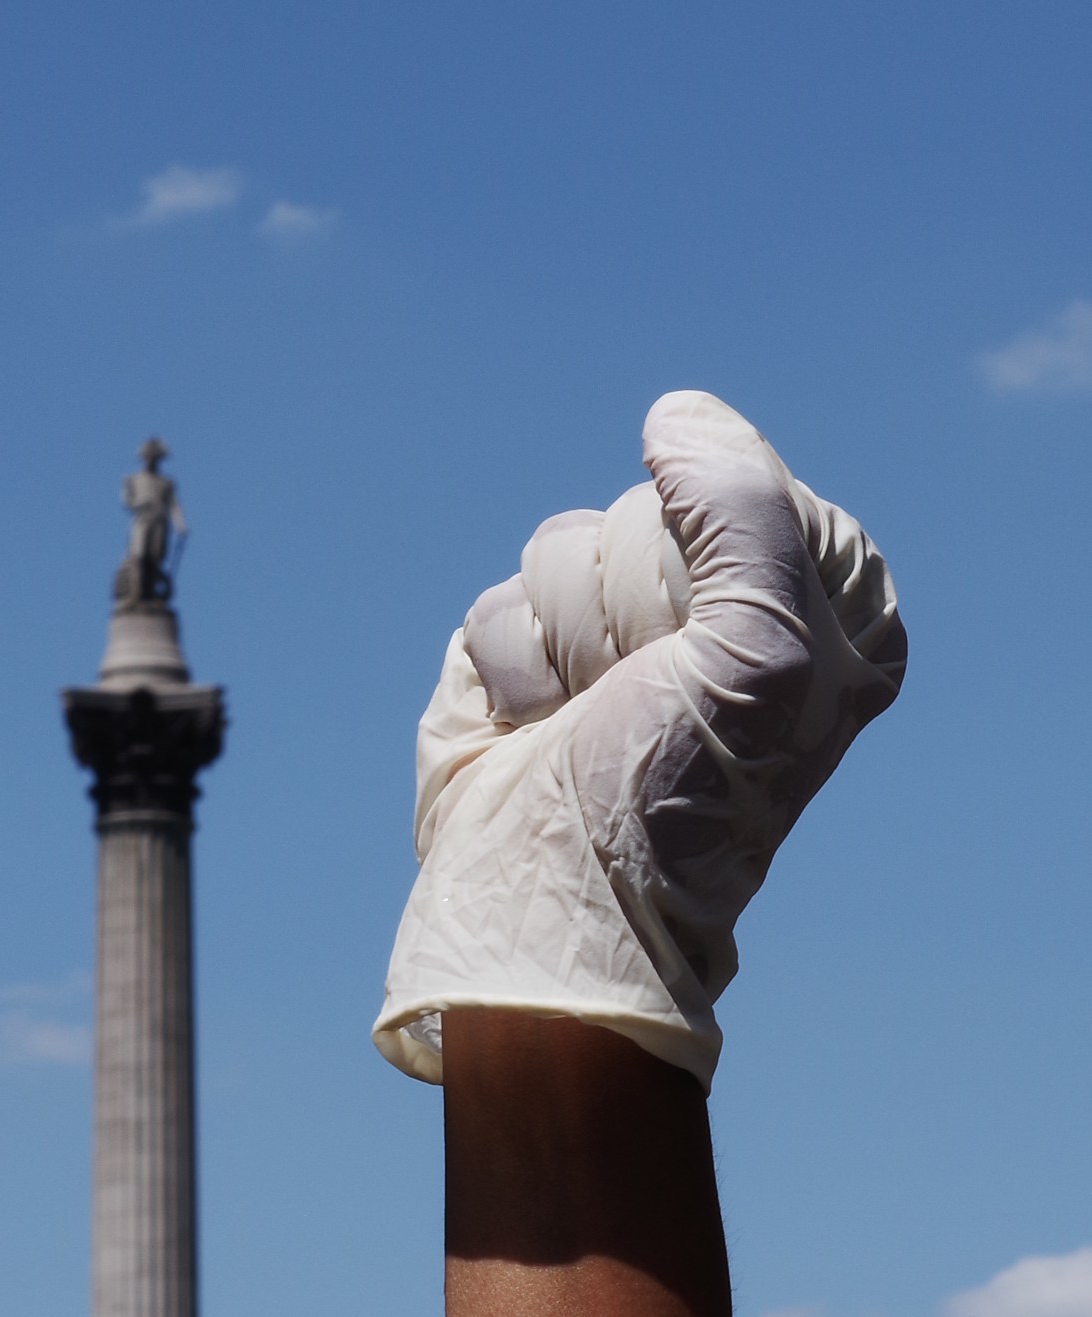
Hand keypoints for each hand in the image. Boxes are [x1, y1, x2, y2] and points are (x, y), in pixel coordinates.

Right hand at [374, 391, 905, 1086]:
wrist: (547, 902)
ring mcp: (615, 632)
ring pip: (568, 540)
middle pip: (654, 509)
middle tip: (644, 690)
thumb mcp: (763, 654)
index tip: (713, 648)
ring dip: (566, 639)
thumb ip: (744, 505)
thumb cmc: (675, 802)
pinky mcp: (525, 650)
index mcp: (816, 615)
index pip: (762, 492)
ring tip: (582, 719)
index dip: (721, 559)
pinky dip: (507, 665)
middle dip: (633, 604)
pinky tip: (529, 726)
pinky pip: (501, 593)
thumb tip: (672, 414)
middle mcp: (717, 614)